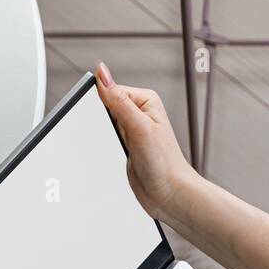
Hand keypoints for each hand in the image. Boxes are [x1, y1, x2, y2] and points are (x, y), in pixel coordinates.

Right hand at [95, 63, 201, 222]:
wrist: (169, 194)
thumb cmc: (163, 163)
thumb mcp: (138, 127)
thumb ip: (118, 101)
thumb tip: (102, 74)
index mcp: (146, 100)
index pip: (111, 89)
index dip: (100, 102)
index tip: (99, 116)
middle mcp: (140, 112)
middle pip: (106, 105)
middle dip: (102, 119)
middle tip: (117, 135)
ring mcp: (133, 129)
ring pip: (105, 121)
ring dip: (104, 132)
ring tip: (121, 145)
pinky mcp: (127, 145)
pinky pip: (107, 136)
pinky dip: (105, 142)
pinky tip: (114, 150)